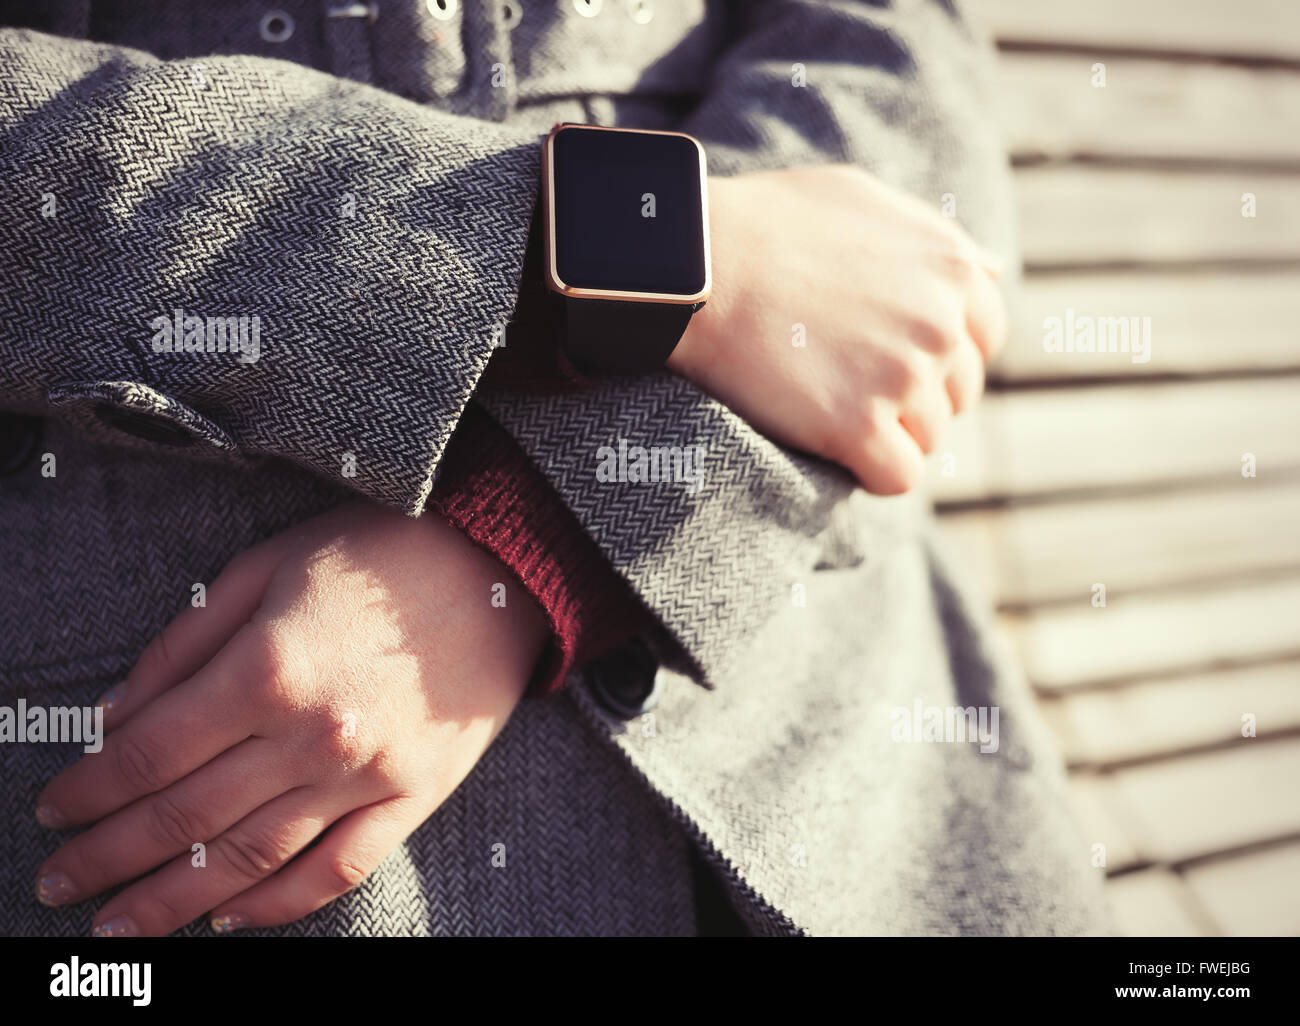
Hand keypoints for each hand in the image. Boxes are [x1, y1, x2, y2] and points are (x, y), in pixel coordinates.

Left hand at [34, 502, 547, 935]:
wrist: (501, 568)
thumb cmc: (378, 554)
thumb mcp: (265, 567)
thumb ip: (184, 643)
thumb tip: (114, 717)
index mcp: (266, 668)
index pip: (148, 753)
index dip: (89, 791)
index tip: (53, 812)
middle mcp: (310, 734)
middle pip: (185, 816)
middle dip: (109, 857)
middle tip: (59, 884)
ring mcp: (365, 774)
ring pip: (250, 858)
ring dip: (173, 897)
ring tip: (121, 923)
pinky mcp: (413, 796)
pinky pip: (338, 870)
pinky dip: (278, 904)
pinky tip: (230, 916)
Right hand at [670, 164, 1006, 494]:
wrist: (699, 266)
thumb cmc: (768, 224)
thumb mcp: (868, 199)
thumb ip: (935, 240)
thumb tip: (988, 269)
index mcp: (953, 270)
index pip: (984, 340)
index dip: (941, 355)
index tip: (892, 357)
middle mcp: (940, 325)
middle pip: (959, 394)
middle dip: (916, 396)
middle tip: (852, 383)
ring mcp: (902, 378)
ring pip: (929, 437)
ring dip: (888, 432)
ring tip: (831, 405)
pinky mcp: (857, 426)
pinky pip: (897, 475)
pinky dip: (873, 471)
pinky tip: (839, 449)